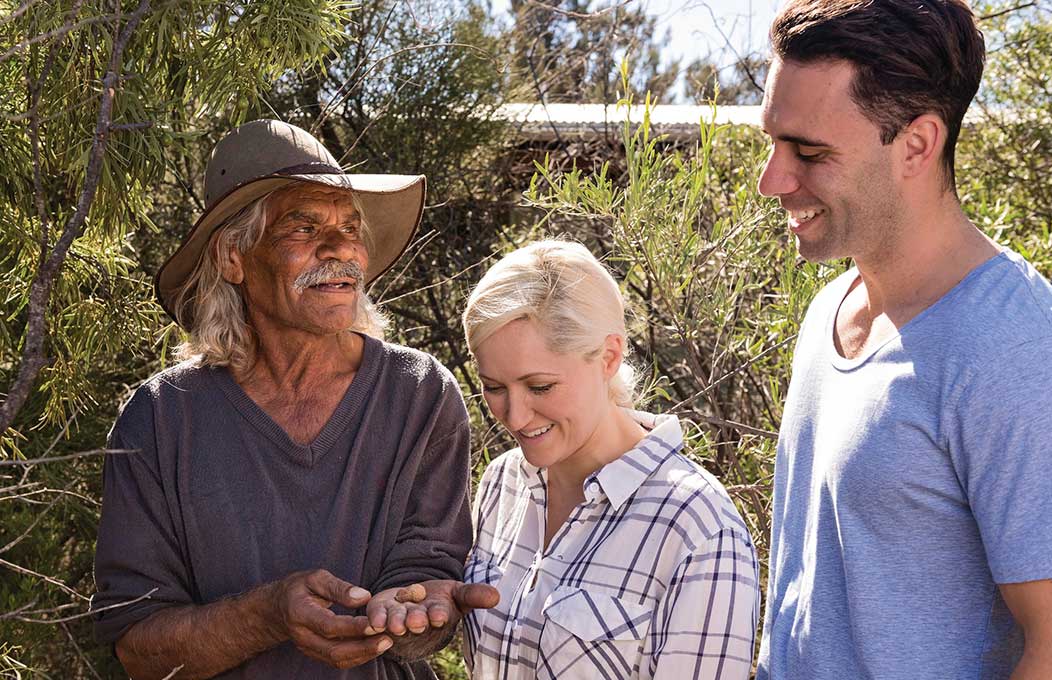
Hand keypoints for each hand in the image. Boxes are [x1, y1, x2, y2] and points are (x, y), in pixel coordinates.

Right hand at [273, 569, 392, 668]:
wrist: (276, 608)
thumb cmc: (299, 588)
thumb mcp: (316, 578)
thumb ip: (339, 587)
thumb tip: (364, 596)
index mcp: (300, 613)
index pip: (329, 626)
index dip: (353, 627)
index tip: (376, 624)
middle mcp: (302, 636)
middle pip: (334, 650)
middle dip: (363, 647)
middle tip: (388, 639)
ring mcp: (307, 648)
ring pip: (337, 659)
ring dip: (363, 654)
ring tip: (386, 643)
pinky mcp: (314, 653)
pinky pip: (337, 661)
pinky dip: (357, 656)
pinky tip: (374, 647)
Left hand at [366, 580, 499, 635]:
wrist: (413, 599)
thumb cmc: (439, 598)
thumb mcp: (459, 593)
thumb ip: (475, 595)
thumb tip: (497, 596)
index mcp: (438, 615)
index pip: (439, 616)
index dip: (439, 615)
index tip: (439, 615)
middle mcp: (417, 620)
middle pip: (416, 621)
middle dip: (416, 620)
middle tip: (416, 620)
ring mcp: (397, 618)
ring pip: (396, 621)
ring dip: (396, 622)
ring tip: (396, 624)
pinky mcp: (379, 612)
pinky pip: (376, 617)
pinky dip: (375, 618)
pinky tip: (375, 620)